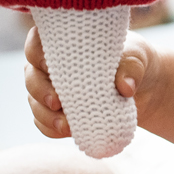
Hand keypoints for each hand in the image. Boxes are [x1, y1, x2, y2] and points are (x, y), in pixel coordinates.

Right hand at [26, 28, 159, 138]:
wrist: (142, 88)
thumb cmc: (133, 61)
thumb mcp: (137, 58)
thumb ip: (131, 68)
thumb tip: (125, 87)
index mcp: (64, 42)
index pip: (37, 41)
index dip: (37, 53)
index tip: (48, 66)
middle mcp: (51, 64)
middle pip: (31, 75)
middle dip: (40, 91)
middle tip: (57, 103)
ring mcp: (51, 89)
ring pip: (34, 102)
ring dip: (46, 115)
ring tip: (66, 126)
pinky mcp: (57, 112)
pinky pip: (43, 122)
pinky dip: (52, 129)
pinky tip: (68, 132)